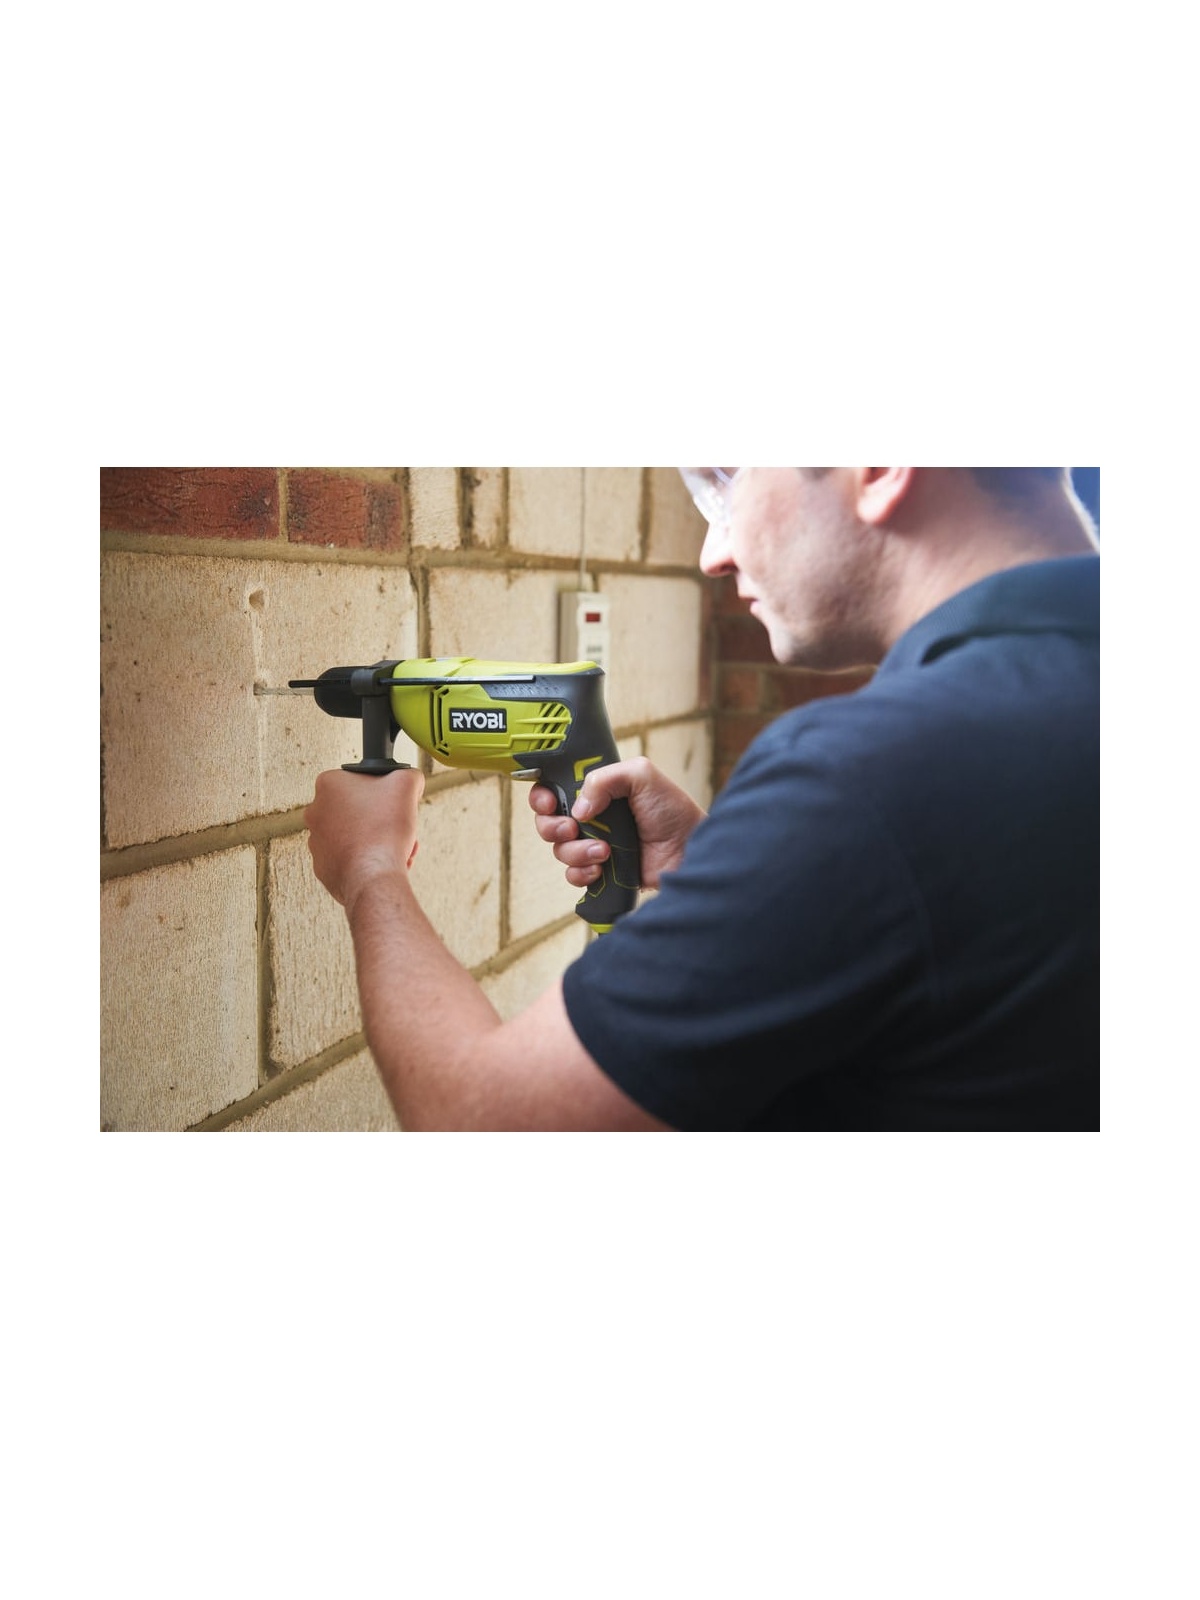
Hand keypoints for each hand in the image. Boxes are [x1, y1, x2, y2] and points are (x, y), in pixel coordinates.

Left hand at [303, 767, 424, 910]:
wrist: (373, 876)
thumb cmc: (384, 830)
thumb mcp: (406, 784)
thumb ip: (408, 774)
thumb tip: (409, 778)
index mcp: (328, 785)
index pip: (361, 780)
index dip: (384, 790)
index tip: (395, 801)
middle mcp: (316, 812)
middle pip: (358, 809)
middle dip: (382, 818)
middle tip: (399, 826)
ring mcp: (316, 842)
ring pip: (355, 835)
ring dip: (377, 839)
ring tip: (396, 848)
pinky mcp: (323, 867)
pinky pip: (350, 858)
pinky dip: (366, 860)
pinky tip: (382, 863)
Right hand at [528, 756, 705, 892]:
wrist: (691, 850)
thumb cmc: (673, 810)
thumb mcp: (641, 775)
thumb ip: (604, 778)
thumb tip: (578, 808)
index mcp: (597, 791)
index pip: (554, 790)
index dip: (543, 797)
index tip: (549, 803)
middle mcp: (592, 818)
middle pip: (548, 822)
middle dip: (552, 826)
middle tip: (572, 828)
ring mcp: (594, 845)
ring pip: (560, 850)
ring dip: (575, 851)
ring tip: (604, 850)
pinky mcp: (601, 871)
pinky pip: (573, 875)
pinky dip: (582, 873)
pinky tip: (602, 868)